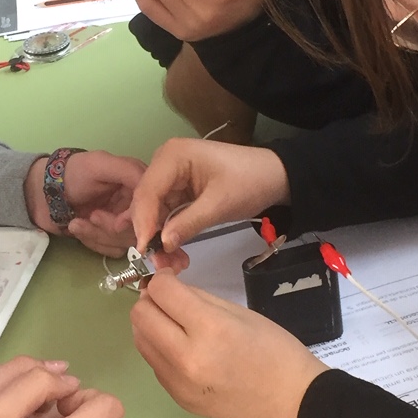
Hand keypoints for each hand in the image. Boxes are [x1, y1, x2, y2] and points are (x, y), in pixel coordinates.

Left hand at [23, 150, 147, 256]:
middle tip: (90, 217)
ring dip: (97, 235)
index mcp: (138, 184)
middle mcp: (135, 205)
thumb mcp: (100, 164)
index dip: (135, 220)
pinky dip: (92, 242)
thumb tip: (153, 194)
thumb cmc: (72, 174)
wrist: (42, 192)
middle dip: (110, 229)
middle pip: (139, 231)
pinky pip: (112, 250)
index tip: (115, 221)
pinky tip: (77, 227)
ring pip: (124, 244)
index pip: (152, 211)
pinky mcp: (109, 237)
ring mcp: (122, 223)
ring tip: (76, 222)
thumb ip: (128, 171)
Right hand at [130, 138, 289, 255]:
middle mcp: (164, 163)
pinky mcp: (177, 191)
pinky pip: (165, 215)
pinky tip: (175, 252)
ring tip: (172, 262)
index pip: (147, 191)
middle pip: (146, 202)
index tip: (144, 250)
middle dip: (150, 233)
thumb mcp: (220, 204)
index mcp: (172, 156)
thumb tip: (162, 244)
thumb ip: (188, 223)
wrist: (273, 177)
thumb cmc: (249, 182)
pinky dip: (169, 233)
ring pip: (154, 212)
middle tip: (159, 262)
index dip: (144, 222)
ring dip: (159, 237)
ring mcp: (170, 178)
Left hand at [131, 273, 326, 417]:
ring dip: (151, 325)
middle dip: (151, 300)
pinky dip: (161, 349)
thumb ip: (198, 298)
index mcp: (209, 329)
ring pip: (139, 340)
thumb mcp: (240, 313)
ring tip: (174, 324)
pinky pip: (154, 364)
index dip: (163, 279)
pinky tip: (183, 349)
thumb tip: (165, 289)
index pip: (161, 292)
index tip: (172, 279)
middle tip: (170, 300)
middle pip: (140, 316)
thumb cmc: (275, 351)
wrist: (290, 403)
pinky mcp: (177, 398)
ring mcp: (178, 383)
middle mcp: (185, 357)